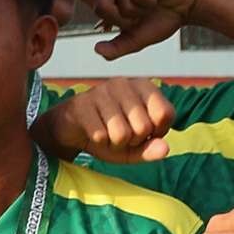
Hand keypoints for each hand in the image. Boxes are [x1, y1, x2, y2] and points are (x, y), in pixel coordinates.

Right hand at [33, 78, 174, 162]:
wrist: (68, 130)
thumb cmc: (107, 135)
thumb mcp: (134, 147)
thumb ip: (151, 149)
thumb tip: (165, 148)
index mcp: (143, 86)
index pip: (165, 113)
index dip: (156, 132)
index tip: (142, 131)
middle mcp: (123, 83)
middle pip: (144, 127)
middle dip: (132, 141)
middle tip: (119, 135)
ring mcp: (100, 91)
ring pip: (122, 134)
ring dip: (114, 144)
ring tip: (106, 134)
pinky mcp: (81, 104)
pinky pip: (100, 136)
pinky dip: (98, 143)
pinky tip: (91, 134)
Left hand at [92, 0, 207, 59]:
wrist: (189, 5)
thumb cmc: (161, 19)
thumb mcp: (136, 39)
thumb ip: (116, 47)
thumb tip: (97, 50)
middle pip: (102, 8)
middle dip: (125, 19)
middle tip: (141, 13)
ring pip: (120, 3)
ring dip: (139, 10)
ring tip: (150, 2)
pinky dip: (150, 0)